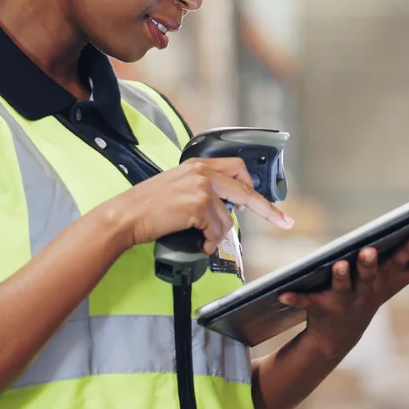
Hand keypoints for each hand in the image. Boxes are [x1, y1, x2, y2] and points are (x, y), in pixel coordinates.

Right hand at [101, 158, 294, 252]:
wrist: (126, 215)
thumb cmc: (146, 205)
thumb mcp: (177, 185)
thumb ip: (201, 188)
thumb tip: (224, 206)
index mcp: (198, 164)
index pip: (237, 169)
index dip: (253, 187)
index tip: (268, 202)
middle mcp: (202, 172)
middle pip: (246, 189)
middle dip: (266, 208)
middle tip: (282, 220)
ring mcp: (201, 188)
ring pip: (228, 219)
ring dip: (219, 235)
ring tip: (203, 240)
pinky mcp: (198, 206)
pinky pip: (217, 230)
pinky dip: (210, 242)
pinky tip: (200, 243)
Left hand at [278, 234, 408, 357]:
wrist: (338, 337)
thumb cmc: (365, 299)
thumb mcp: (390, 285)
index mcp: (379, 282)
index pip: (397, 263)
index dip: (408, 249)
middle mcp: (363, 292)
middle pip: (368, 275)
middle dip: (370, 263)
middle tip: (370, 249)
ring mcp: (342, 301)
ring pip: (342, 287)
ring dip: (341, 276)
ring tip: (340, 263)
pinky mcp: (319, 307)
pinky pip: (306, 301)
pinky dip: (294, 298)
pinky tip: (282, 293)